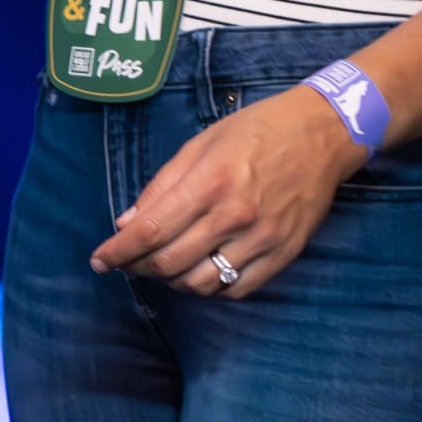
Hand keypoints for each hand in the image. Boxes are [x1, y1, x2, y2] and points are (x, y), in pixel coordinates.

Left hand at [91, 87, 368, 297]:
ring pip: (201, 282)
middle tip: (127, 262)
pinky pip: (237, 289)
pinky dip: (210, 288)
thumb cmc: (255, 131)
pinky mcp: (285, 253)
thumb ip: (161, 187)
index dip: (118, 251)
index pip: (151, 231)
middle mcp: (235, 216)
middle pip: (171, 262)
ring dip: (172, 281)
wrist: (322, 134)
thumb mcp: (199, 145)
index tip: (98, 261)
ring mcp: (263, 238)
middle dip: (138, 267)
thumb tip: (127, 224)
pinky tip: (199, 272)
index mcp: (209, 183)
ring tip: (162, 266)